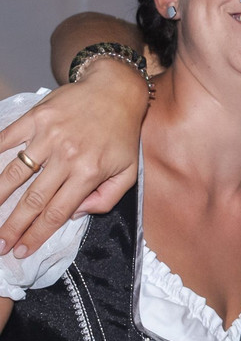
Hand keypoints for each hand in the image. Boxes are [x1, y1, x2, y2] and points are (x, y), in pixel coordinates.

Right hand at [0, 60, 147, 256]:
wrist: (115, 90)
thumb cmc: (122, 133)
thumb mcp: (129, 170)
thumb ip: (107, 198)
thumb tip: (76, 214)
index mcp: (89, 172)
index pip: (56, 212)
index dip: (36, 235)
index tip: (21, 250)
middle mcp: (66, 156)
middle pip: (32, 199)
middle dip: (12, 226)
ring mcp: (48, 136)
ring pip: (14, 174)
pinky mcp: (35, 118)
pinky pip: (6, 140)